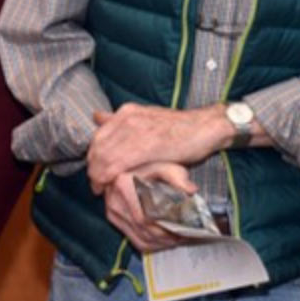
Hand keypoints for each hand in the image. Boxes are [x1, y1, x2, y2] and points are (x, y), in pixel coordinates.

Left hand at [87, 104, 226, 192]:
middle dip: (94, 169)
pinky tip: (112, 186)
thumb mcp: (146, 119)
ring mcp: (136, 130)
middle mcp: (128, 117)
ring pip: (104, 157)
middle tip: (97, 185)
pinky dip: (110, 177)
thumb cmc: (179, 129)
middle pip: (97, 148)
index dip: (93, 158)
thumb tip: (97, 117)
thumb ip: (120, 121)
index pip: (97, 137)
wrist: (206, 127)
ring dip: (99, 176)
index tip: (95, 173)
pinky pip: (118, 163)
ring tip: (103, 189)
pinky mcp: (146, 145)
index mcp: (127, 112)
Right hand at [104, 162, 196, 252]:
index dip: (166, 226)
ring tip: (179, 239)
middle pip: (144, 229)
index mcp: (123, 184)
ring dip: (161, 243)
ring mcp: (112, 211)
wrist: (131, 163)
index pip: (146, 216)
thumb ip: (177, 176)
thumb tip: (192, 190)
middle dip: (167, 237)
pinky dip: (152, 244)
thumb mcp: (164, 164)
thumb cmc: (149, 163)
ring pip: (140, 238)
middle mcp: (115, 200)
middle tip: (186, 236)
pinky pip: (134, 240)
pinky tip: (165, 241)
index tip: (184, 229)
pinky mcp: (114, 218)